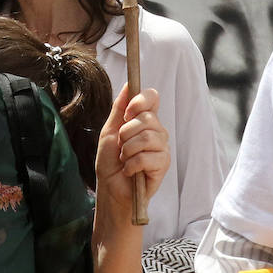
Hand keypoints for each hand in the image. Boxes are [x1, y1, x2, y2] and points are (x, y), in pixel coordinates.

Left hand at [95, 84, 167, 207]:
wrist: (110, 188)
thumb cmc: (110, 161)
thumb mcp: (110, 130)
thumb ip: (119, 108)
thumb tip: (128, 84)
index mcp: (144, 120)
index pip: (152, 97)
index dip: (141, 101)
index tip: (128, 112)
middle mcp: (156, 131)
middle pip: (148, 118)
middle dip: (126, 133)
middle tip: (122, 146)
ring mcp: (162, 147)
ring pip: (147, 138)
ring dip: (128, 151)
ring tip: (125, 159)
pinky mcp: (163, 165)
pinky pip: (147, 157)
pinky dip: (132, 165)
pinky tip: (129, 170)